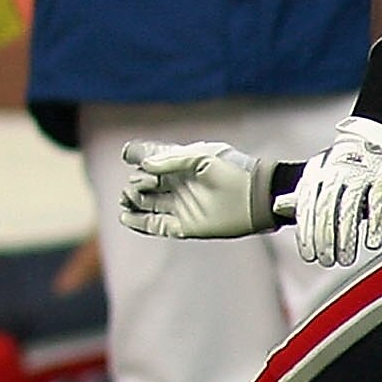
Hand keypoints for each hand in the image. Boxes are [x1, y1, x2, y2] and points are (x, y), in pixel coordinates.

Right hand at [117, 139, 274, 241]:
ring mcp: (179, 205)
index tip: (129, 156)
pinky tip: (126, 216)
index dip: (136, 156)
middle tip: (145, 183)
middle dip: (135, 183)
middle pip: (143, 184)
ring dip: (132, 201)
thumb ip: (170, 158)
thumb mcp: (200, 156)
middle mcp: (176, 185)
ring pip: (145, 204)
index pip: (149, 159)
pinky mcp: (184, 226)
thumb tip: (144, 165)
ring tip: (131, 199)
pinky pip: (155, 225)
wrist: (255, 197)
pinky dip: (138, 222)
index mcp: (179, 165)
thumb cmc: (231, 170)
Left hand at [294, 116, 381, 266]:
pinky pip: (378, 204)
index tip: (308, 256)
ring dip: (346, 238)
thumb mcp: (316, 175)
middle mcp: (335, 176)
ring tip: (345, 259)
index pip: (308, 209)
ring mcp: (359, 177)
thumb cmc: (339, 164)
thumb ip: (301, 194)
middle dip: (324, 239)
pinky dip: (375, 225)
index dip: (307, 234)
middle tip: (326, 261)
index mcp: (316, 177)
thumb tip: (278, 207)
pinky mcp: (381, 179)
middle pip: (326, 212)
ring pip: (349, 210)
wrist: (370, 138)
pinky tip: (372, 244)